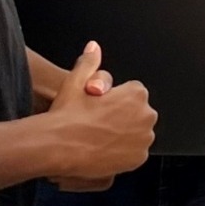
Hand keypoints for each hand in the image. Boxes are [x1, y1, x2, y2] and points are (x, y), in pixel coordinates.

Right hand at [46, 42, 156, 186]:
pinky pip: (134, 152)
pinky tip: (104, 149)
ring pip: (137, 133)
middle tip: (99, 122)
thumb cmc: (67, 115)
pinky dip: (123, 152)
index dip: (114, 101)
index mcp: (136, 94)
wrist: (59, 146)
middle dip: (123, 117)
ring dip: (124, 134)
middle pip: (138, 114)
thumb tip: (94, 47)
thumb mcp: (75, 81)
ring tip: (99, 136)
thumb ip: (89, 62)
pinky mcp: (139, 158)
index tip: (101, 107)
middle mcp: (146, 115)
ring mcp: (144, 138)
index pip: (133, 95)